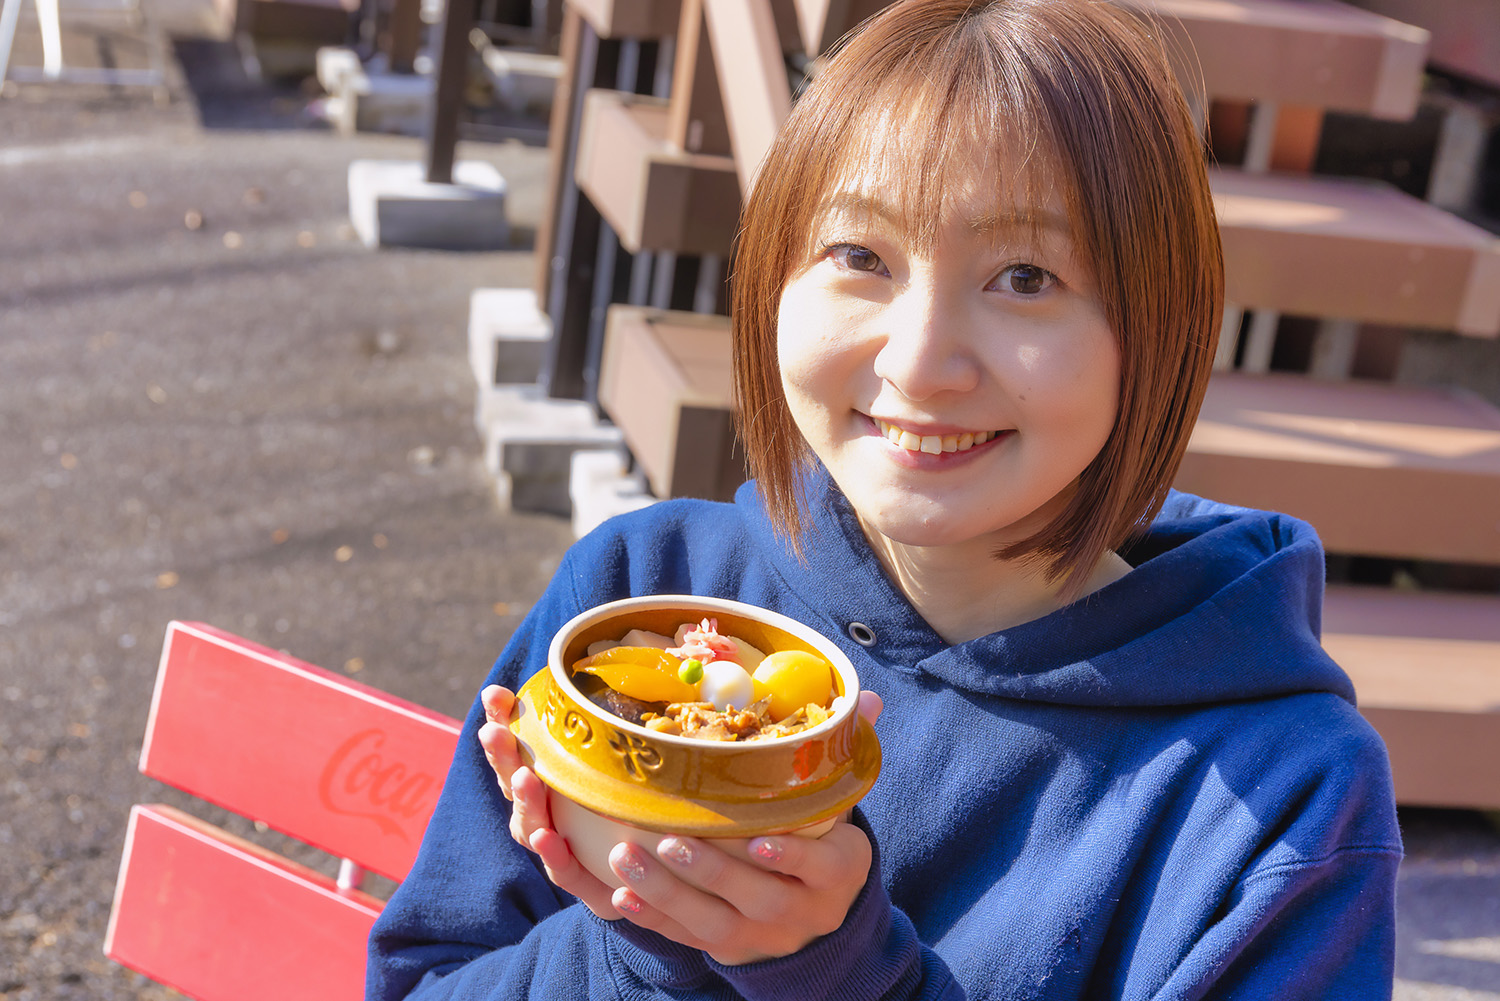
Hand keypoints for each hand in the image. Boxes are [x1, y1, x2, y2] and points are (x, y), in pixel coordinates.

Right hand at [477, 685, 621, 919]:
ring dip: (526, 803)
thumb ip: (611, 730)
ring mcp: (558, 851)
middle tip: (495, 733)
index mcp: (547, 786)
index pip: (517, 751)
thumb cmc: (632, 810)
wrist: (654, 878)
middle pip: (515, 785)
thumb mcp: (625, 765)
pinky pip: (566, 871)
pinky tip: (549, 838)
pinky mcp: (586, 885)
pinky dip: (554, 856)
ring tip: (525, 780)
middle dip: (503, 758)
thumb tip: (606, 672)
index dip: (503, 723)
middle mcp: (543, 817)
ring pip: (532, 827)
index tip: (495, 696)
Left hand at [479, 684, 884, 960]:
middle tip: (668, 840)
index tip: (758, 840)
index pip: (822, 867)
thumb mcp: (839, 805)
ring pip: (717, 925)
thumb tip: (866, 697)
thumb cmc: (823, 840)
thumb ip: (841, 755)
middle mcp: (806, 911)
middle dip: (712, 872)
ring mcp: (766, 936)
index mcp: (840, 871)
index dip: (792, 856)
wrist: (820, 915)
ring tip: (626, 858)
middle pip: (761, 898)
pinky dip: (653, 919)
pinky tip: (619, 895)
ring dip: (669, 894)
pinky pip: (687, 939)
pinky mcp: (729, 949)